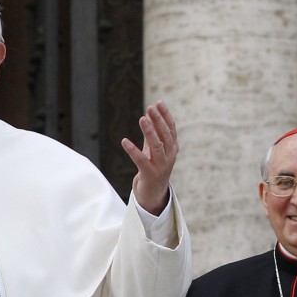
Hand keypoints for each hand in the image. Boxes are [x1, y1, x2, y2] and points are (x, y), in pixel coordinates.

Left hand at [121, 100, 177, 214]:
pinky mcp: (149, 174)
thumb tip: (148, 116)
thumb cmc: (154, 168)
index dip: (165, 115)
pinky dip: (133, 150)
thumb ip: (152, 135)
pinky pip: (141, 160)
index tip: (158, 102)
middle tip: (150, 108)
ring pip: (157, 146)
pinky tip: (124, 141)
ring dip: (150, 132)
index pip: (171, 129)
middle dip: (158, 120)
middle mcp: (169, 157)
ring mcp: (160, 166)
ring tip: (142, 119)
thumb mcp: (154, 150)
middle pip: (165, 136)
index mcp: (172, 149)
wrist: (153, 194)